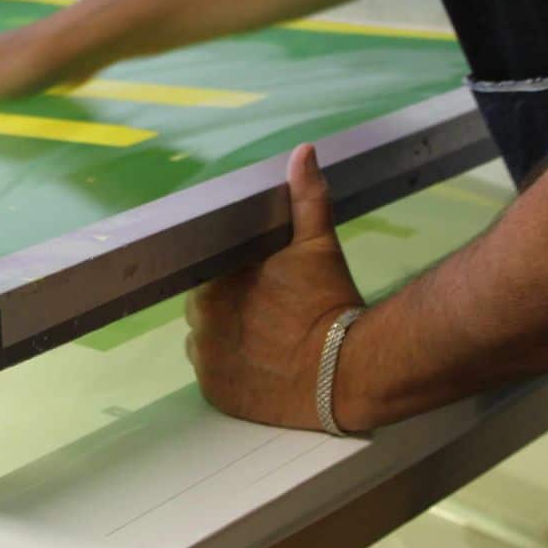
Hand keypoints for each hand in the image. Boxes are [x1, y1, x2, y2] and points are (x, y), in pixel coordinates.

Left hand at [185, 143, 366, 430]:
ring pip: (205, 343)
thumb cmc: (329, 304)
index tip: (254, 283)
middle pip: (203, 309)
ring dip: (225, 338)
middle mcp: (198, 324)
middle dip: (227, 306)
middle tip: (265, 310)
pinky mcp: (218, 395)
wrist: (348, 371)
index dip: (228, 278)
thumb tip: (303, 152)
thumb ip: (306, 198)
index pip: (204, 275)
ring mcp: (206, 363)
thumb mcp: (318, 246)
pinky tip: (256, 365)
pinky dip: (229, 371)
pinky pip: (213, 376)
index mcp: (211, 284)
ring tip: (262, 339)